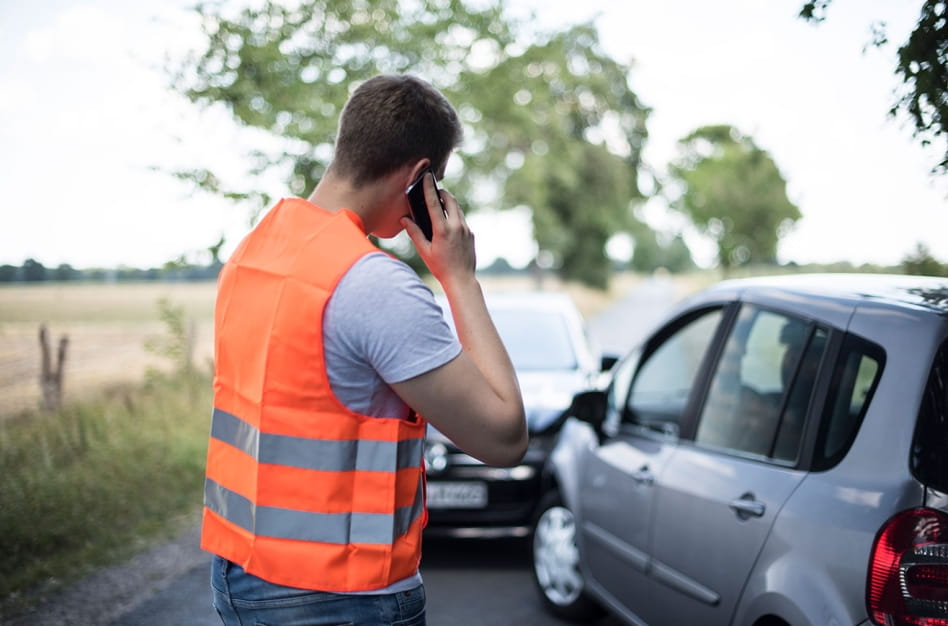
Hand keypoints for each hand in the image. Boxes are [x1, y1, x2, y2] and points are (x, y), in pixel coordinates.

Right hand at [401, 173, 476, 287]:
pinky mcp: (471, 234)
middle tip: (434, 191)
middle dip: (442, 193)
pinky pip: (461, 219)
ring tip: (439, 205)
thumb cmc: (440, 267)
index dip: (429, 188)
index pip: (434, 203)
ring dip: (448, 204)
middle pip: (450, 200)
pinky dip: (453, 216)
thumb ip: (414, 233)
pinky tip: (447, 222)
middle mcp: (456, 226)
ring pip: (457, 209)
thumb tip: (404, 220)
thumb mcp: (424, 251)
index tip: (426, 177)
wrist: (461, 279)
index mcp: (442, 230)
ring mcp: (465, 229)